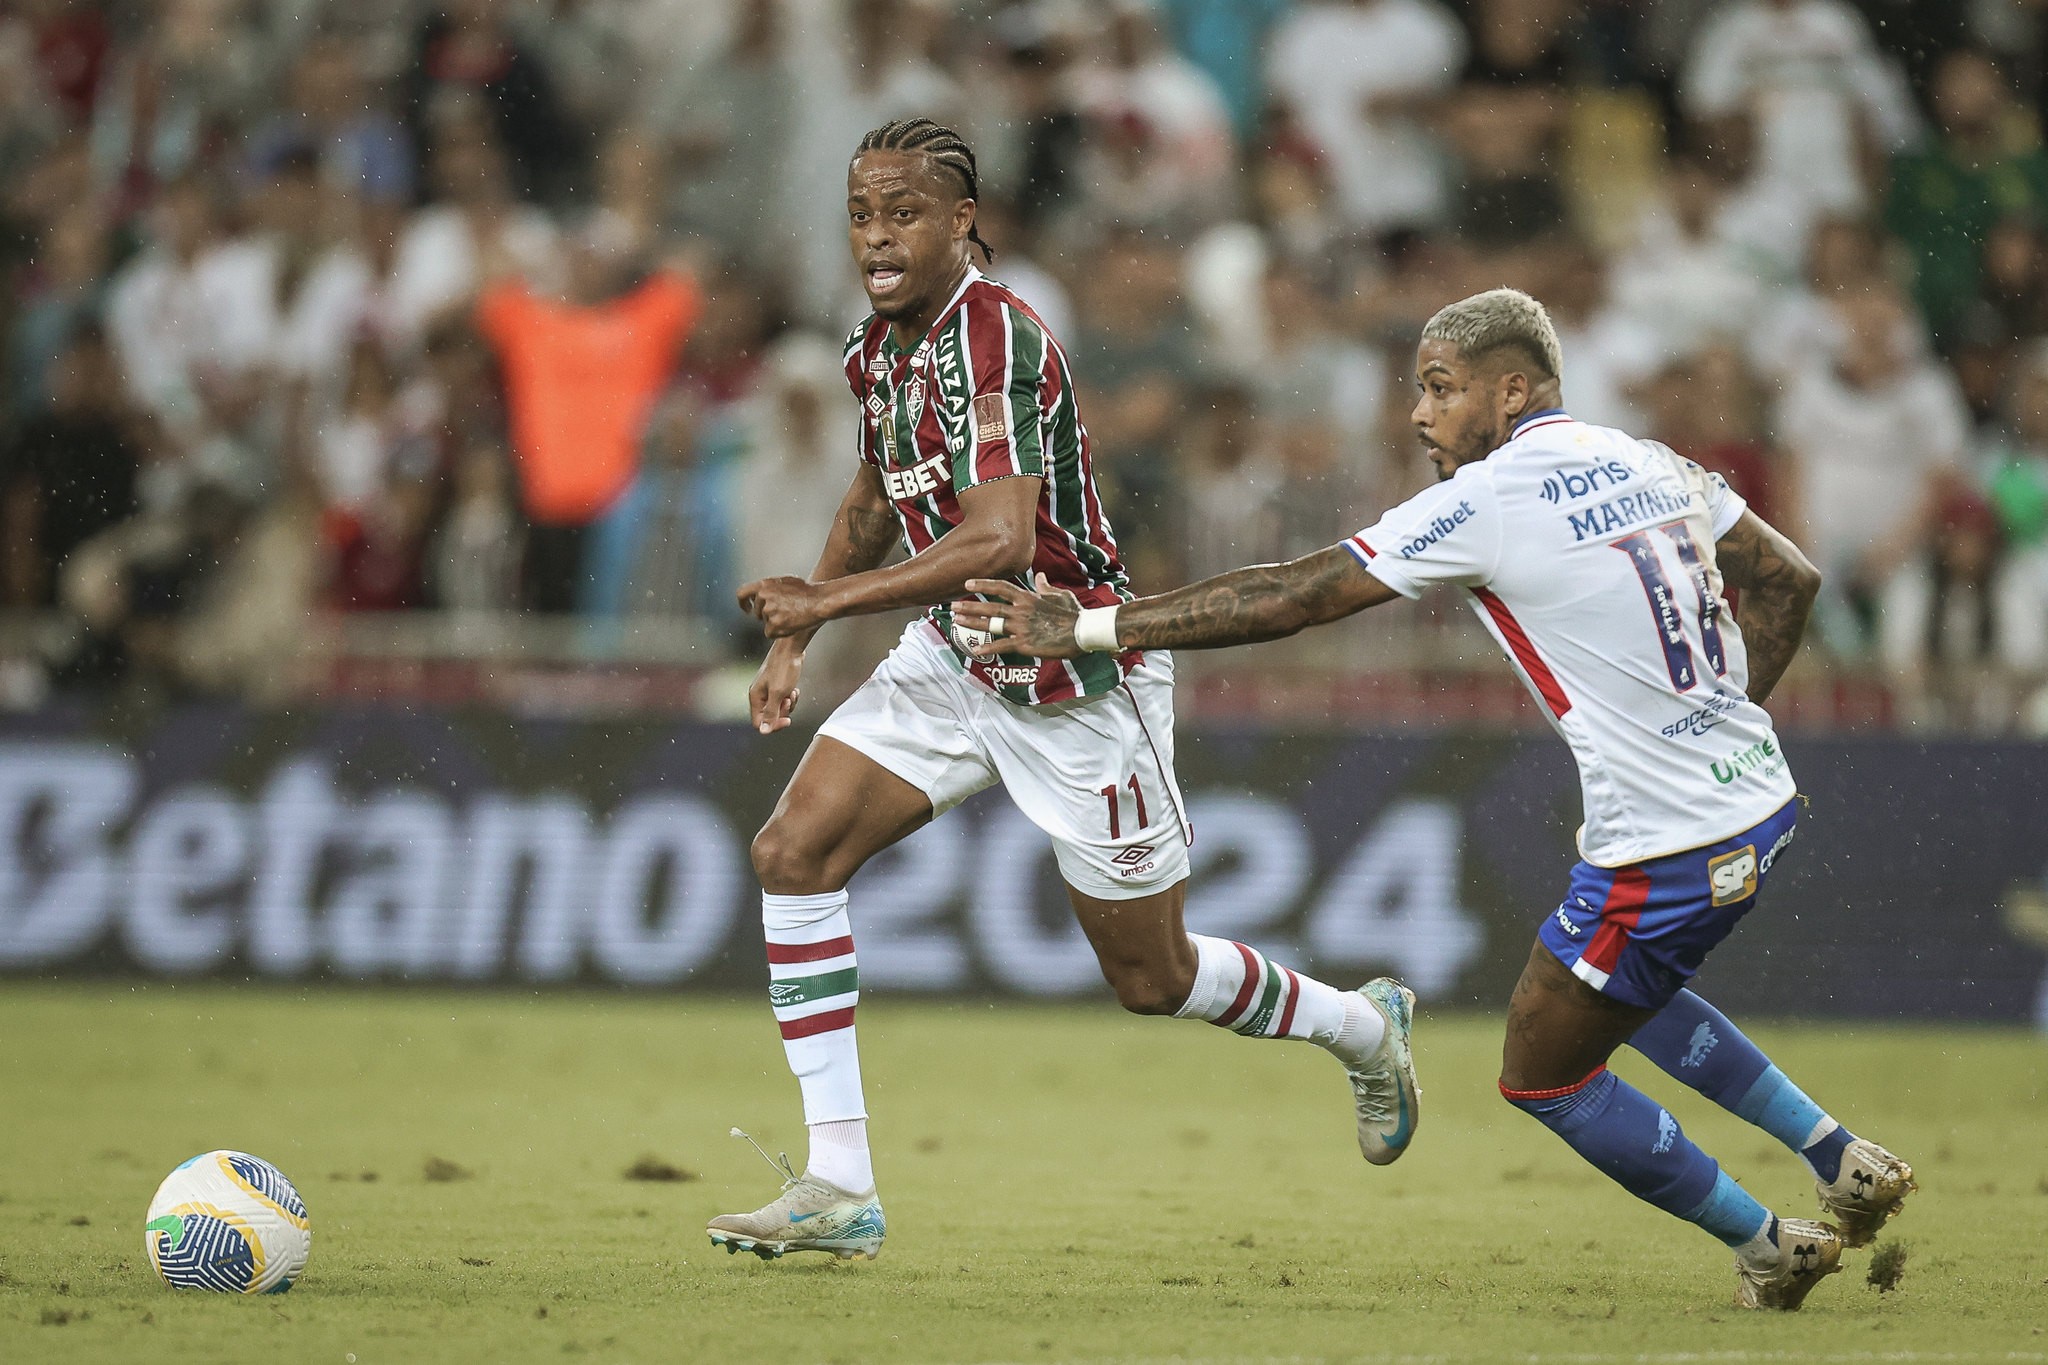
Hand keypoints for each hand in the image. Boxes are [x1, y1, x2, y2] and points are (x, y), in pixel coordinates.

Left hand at [738, 575, 831, 638]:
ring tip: (792, 616)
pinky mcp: (774, 624)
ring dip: (776, 623)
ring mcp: (768, 611)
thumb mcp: (785, 582)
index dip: (743, 603)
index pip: (742, 594)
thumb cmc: (807, 591)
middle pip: (757, 613)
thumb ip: (770, 587)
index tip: (747, 609)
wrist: (819, 601)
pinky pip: (770, 633)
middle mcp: (763, 597)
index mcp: (764, 585)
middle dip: (767, 616)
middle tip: (784, 613)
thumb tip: (761, 594)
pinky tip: (792, 625)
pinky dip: (780, 632)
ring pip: (765, 623)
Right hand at [748, 639, 803, 734]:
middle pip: (770, 716)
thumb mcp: (778, 694)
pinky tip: (794, 689)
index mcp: (755, 697)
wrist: (791, 648)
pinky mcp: (778, 685)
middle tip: (788, 701)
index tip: (787, 720)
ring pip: (779, 708)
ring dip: (789, 704)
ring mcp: (769, 690)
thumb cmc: (783, 668)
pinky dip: (791, 697)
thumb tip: (763, 731)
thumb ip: (771, 713)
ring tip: (792, 692)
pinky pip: (784, 699)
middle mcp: (760, 695)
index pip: (759, 722)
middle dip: (783, 712)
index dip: (773, 725)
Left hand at [951, 574, 1084, 658]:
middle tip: (953, 606)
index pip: (1000, 587)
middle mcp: (1021, 610)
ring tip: (957, 620)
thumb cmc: (1074, 613)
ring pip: (992, 623)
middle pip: (990, 606)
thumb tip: (1039, 577)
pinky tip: (976, 648)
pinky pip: (1002, 645)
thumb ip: (1045, 586)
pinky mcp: (1025, 643)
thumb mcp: (1060, 595)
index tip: (967, 583)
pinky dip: (988, 646)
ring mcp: (1021, 627)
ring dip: (973, 622)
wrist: (1082, 632)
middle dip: (969, 606)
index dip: (983, 584)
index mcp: (1028, 598)